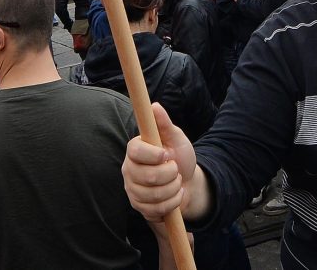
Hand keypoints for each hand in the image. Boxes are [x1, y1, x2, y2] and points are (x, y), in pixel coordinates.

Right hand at [122, 103, 196, 221]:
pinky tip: (174, 195)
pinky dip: (172, 202)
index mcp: (135, 149)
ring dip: (174, 188)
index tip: (166, 154)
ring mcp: (132, 189)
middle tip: (175, 169)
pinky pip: (157, 209)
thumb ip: (164, 124)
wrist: (187, 183)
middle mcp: (129, 169)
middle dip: (170, 174)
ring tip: (176, 182)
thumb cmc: (180, 157)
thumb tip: (154, 106)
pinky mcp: (138, 206)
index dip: (153, 155)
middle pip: (147, 176)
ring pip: (154, 194)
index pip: (135, 152)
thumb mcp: (176, 138)